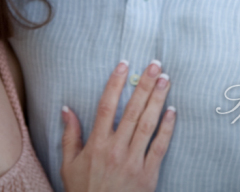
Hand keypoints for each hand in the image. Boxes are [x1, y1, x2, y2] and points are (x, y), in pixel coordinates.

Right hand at [60, 59, 175, 191]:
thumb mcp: (68, 166)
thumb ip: (70, 136)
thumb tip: (67, 109)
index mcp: (96, 145)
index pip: (106, 106)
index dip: (116, 83)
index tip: (125, 65)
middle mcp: (115, 150)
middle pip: (131, 111)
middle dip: (144, 85)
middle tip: (155, 65)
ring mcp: (133, 162)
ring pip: (147, 125)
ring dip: (157, 100)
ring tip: (166, 80)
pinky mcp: (148, 175)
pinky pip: (159, 147)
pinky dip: (167, 129)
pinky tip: (173, 112)